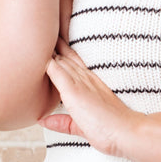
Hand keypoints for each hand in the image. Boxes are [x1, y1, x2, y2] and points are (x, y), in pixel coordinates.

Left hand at [39, 39, 142, 155]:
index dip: (61, 53)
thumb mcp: (81, 125)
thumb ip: (62, 122)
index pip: (72, 63)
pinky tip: (38, 55)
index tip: (50, 44)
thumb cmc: (110, 130)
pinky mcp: (74, 91)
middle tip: (41, 29)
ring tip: (35, 35)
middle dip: (53, 45)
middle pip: (65, 57)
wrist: (125, 132)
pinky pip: (57, 72)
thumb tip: (43, 121)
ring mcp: (80, 83)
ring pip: (60, 61)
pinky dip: (47, 64)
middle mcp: (85, 80)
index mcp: (90, 84)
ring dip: (48, 50)